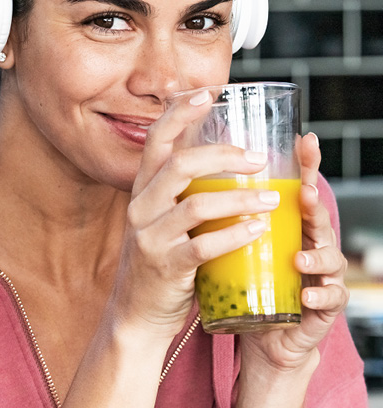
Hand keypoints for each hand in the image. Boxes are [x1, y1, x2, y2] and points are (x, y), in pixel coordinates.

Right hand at [112, 90, 282, 339]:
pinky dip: (235, 235)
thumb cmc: (159, 261)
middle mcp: (140, 208)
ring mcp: (150, 237)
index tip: (207, 94)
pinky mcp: (165, 267)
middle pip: (179, 165)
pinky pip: (203, 246)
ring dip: (240, 198)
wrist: (136, 314)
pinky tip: (258, 230)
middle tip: (258, 159)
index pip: (155, 141)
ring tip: (272, 197)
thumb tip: (225, 163)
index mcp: (141, 191)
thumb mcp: (159, 220)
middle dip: (223, 155)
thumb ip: (181, 193)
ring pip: (196, 205)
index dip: (179, 114)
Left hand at [239, 132, 348, 374]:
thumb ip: (219, 211)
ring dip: (315, 254)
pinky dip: (318, 295)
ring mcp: (318, 274)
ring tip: (299, 257)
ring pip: (328, 256)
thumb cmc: (244, 280)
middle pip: (316, 215)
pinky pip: (327, 299)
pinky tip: (306, 294)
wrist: (260, 333)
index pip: (297, 188)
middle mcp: (307, 242)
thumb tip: (184, 170)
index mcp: (286, 223)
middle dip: (312, 202)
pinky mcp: (321, 307)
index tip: (306, 140)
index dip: (306, 165)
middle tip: (303, 194)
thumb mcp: (227, 241)